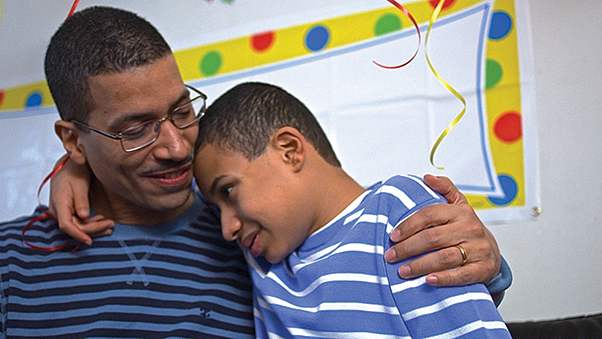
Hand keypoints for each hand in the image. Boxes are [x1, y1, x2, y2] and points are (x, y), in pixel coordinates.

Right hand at [48, 156, 113, 244]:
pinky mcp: (68, 213)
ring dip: (94, 228)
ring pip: (77, 227)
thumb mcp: (80, 183)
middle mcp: (57, 210)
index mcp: (59, 203)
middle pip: (74, 227)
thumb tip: (84, 217)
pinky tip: (102, 221)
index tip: (89, 241)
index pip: (65, 225)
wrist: (68, 166)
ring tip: (111, 226)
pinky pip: (78, 222)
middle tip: (111, 225)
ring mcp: (62, 212)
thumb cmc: (74, 172)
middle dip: (93, 229)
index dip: (78, 234)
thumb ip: (81, 200)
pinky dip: (91, 224)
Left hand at [384, 174, 500, 285]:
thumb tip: (427, 177)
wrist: (491, 251)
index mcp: (460, 211)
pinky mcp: (483, 268)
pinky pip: (462, 275)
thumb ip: (444, 188)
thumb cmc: (465, 228)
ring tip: (402, 271)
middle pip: (433, 238)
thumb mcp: (457, 204)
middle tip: (390, 256)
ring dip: (420, 265)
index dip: (408, 225)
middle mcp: (470, 229)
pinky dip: (444, 279)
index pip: (429, 215)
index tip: (392, 236)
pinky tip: (428, 280)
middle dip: (408, 248)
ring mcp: (478, 249)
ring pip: (444, 258)